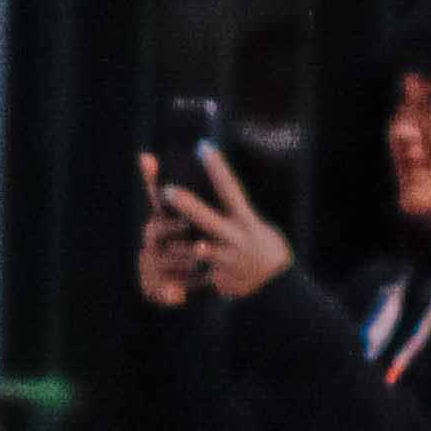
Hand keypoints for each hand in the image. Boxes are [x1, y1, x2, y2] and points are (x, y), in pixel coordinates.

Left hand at [136, 146, 285, 303]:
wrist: (274, 284)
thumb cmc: (258, 244)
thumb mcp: (254, 223)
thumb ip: (233, 208)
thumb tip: (215, 183)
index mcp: (246, 220)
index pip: (231, 189)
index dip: (217, 168)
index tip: (203, 146)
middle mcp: (237, 238)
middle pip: (208, 219)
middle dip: (188, 206)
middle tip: (166, 190)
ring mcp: (228, 259)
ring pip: (196, 249)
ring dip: (177, 244)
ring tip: (156, 238)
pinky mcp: (220, 278)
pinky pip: (194, 275)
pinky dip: (181, 273)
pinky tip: (169, 273)